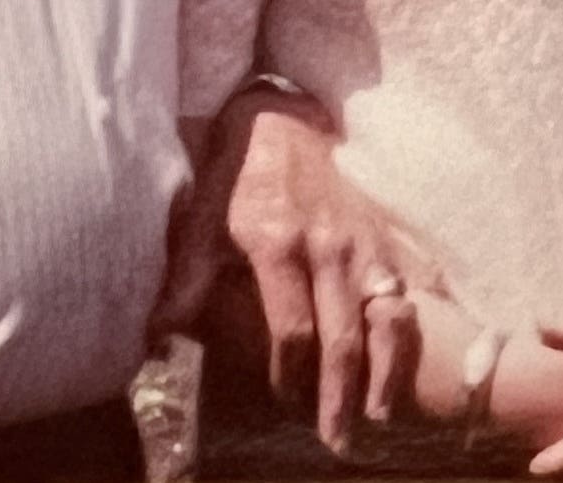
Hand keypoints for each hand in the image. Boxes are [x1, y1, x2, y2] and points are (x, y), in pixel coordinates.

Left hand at [182, 90, 447, 454]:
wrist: (283, 123)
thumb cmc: (236, 180)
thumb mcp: (201, 224)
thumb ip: (185, 282)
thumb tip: (154, 338)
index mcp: (279, 245)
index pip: (292, 328)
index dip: (290, 375)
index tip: (287, 406)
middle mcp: (327, 247)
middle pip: (342, 336)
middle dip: (341, 393)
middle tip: (337, 438)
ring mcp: (362, 243)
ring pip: (384, 317)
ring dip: (384, 372)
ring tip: (377, 416)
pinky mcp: (383, 237)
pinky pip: (406, 292)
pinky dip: (407, 334)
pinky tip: (407, 366)